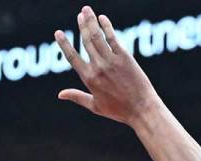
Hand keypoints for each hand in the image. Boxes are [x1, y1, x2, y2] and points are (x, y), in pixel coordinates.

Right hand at [55, 7, 158, 124]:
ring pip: (97, 37)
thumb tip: (60, 94)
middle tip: (80, 14)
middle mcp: (98, 67)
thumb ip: (77, 96)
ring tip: (87, 11)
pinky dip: (107, 27)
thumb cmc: (119, 110)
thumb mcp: (95, 106)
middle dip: (82, 25)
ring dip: (91, 22)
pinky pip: (113, 38)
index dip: (64, 44)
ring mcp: (111, 61)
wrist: (142, 110)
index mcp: (89, 79)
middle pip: (86, 41)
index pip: (72, 57)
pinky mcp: (125, 58)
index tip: (58, 33)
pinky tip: (102, 18)